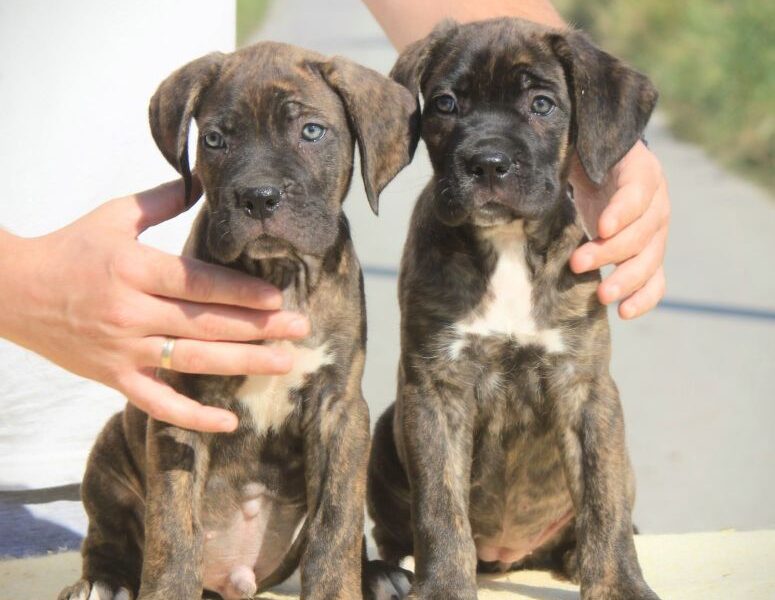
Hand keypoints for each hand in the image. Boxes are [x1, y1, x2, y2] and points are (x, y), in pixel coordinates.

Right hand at [0, 179, 309, 431]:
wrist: (12, 291)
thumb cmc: (69, 249)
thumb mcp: (112, 216)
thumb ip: (161, 200)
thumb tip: (203, 181)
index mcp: (133, 268)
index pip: (198, 283)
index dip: (241, 292)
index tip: (278, 298)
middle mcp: (131, 312)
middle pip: (206, 323)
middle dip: (259, 327)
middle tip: (300, 329)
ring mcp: (122, 351)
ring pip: (193, 362)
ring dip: (243, 364)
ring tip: (284, 363)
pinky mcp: (113, 378)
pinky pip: (157, 405)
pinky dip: (192, 418)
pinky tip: (229, 423)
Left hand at [569, 141, 669, 318]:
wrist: (607, 170)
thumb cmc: (588, 161)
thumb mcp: (583, 150)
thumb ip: (573, 154)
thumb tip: (541, 163)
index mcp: (641, 173)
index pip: (637, 193)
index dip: (622, 212)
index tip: (602, 227)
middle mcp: (655, 204)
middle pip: (641, 233)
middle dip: (610, 252)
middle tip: (578, 263)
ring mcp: (656, 233)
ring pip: (650, 260)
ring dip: (626, 280)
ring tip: (602, 295)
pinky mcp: (650, 255)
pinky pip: (655, 280)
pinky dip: (644, 298)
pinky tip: (625, 312)